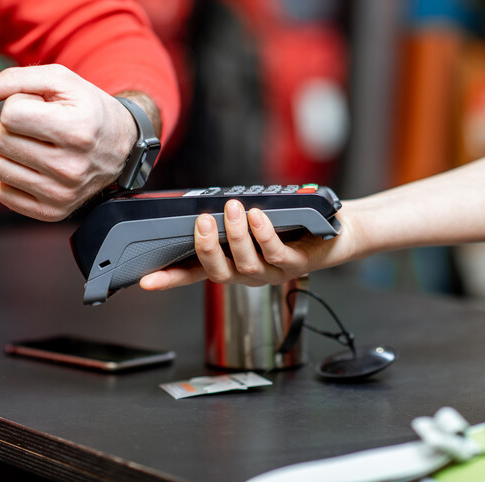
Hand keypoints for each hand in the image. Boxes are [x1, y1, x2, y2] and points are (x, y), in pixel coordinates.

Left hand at [0, 65, 138, 220]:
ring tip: (37, 147)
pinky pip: (3, 193)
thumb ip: (15, 79)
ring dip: (11, 153)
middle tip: (38, 129)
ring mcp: (62, 194)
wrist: (121, 145)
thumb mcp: (61, 82)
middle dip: (12, 128)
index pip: (10, 115)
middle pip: (0, 140)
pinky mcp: (53, 212)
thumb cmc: (88, 110)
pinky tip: (35, 168)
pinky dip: (13, 178)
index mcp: (76, 130)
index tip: (40, 109)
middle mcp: (72, 167)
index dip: (19, 105)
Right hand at [140, 199, 338, 289]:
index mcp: (234, 264)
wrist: (338, 233)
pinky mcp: (298, 265)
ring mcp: (273, 273)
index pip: (195, 274)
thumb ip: (229, 220)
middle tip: (202, 221)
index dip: (171, 279)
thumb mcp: (254, 221)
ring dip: (236, 236)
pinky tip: (257, 216)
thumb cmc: (293, 225)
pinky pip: (276, 253)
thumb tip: (205, 204)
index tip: (147, 281)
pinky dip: (263, 234)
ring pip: (246, 264)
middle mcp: (250, 274)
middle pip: (218, 273)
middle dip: (206, 247)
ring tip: (231, 209)